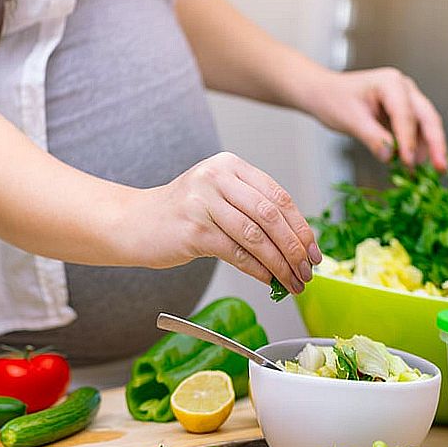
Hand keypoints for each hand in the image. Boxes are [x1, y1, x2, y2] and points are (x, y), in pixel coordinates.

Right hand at [134, 152, 321, 294]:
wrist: (134, 222)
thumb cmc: (180, 214)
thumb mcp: (218, 197)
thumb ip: (252, 210)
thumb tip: (295, 243)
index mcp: (229, 165)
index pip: (278, 196)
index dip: (301, 227)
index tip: (313, 251)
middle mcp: (217, 177)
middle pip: (271, 216)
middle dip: (295, 248)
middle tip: (307, 271)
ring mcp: (203, 202)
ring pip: (256, 236)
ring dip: (280, 264)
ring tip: (292, 281)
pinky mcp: (194, 230)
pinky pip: (237, 252)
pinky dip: (258, 269)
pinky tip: (268, 280)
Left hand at [303, 67, 447, 170]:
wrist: (324, 94)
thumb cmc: (333, 100)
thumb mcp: (350, 120)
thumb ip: (372, 137)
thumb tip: (389, 157)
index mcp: (390, 83)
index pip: (405, 114)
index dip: (408, 139)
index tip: (408, 162)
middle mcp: (404, 89)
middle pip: (427, 117)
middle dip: (436, 143)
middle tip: (441, 167)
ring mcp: (406, 100)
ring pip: (425, 125)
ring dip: (428, 149)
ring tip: (428, 173)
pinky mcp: (403, 113)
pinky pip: (415, 131)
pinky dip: (416, 148)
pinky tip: (414, 165)